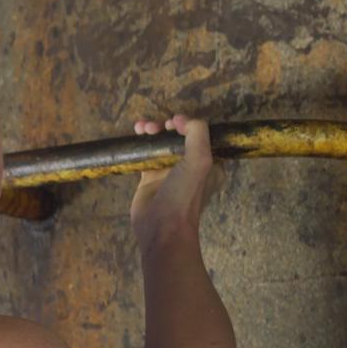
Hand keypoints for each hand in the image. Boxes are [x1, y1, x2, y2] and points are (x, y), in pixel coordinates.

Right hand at [129, 114, 225, 246]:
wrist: (161, 227)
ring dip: (153, 131)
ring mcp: (170, 171)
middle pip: (180, 137)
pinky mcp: (150, 176)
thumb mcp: (199, 161)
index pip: (202, 135)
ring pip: (162, 143)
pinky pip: (147, 153)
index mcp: (211, 164)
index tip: (175, 122)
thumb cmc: (184, 195)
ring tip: (142, 128)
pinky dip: (142, 142)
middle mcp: (192, 166)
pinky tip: (135, 132)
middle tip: (157, 127)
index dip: (189, 124)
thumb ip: (197, 134)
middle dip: (168, 126)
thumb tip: (180, 119)